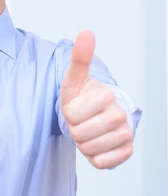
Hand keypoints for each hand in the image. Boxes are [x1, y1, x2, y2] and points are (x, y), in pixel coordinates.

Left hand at [60, 31, 132, 168]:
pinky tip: (98, 145)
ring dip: (84, 144)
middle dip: (75, 130)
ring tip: (89, 132)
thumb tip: (86, 33)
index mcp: (105, 96)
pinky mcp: (127, 151)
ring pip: (90, 150)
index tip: (76, 108)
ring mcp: (125, 134)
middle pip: (80, 135)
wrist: (100, 117)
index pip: (72, 116)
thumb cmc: (84, 98)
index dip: (68, 115)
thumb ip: (80, 58)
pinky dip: (95, 157)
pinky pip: (102, 163)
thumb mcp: (75, 79)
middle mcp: (119, 115)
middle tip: (81, 122)